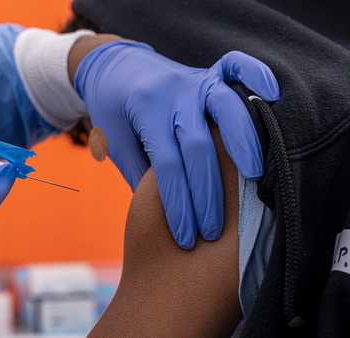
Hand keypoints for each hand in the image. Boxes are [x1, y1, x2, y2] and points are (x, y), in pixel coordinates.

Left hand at [74, 40, 278, 248]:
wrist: (112, 65)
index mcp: (144, 112)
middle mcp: (173, 94)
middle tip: (213, 229)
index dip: (177, 204)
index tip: (185, 237)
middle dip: (207, 193)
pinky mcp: (209, 71)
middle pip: (198, 146)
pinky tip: (272, 96)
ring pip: (227, 109)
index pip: (166, 165)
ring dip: (244, 144)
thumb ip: (139, 172)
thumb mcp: (114, 142)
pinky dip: (257, 75)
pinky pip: (236, 66)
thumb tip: (168, 214)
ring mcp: (194, 79)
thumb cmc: (113, 111)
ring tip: (255, 180)